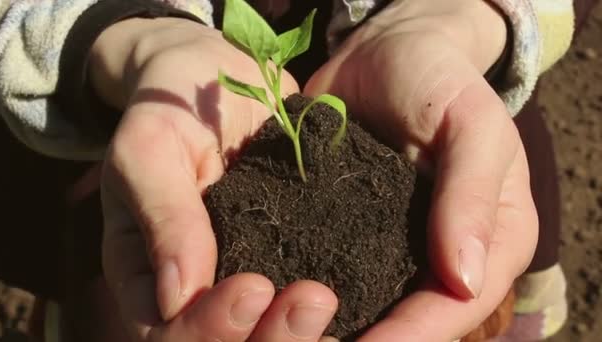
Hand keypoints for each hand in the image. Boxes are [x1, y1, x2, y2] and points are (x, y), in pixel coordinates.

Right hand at [93, 18, 337, 340]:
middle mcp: (197, 286)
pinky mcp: (288, 254)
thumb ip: (161, 212)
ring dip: (300, 332)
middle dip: (270, 338)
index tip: (254, 288)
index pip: (166, 331)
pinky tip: (359, 299)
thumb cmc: (174, 105)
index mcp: (146, 272)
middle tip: (313, 301)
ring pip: (268, 332)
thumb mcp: (151, 146)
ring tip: (327, 299)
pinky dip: (336, 313)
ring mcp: (244, 272)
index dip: (209, 328)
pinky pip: (302, 300)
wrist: (221, 77)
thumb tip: (177, 295)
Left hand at [305, 0, 537, 339]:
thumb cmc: (439, 78)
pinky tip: (275, 299)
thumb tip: (467, 280)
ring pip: (369, 303)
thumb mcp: (470, 125)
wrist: (385, 51)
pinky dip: (308, 287)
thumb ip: (471, 196)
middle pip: (411, 319)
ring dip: (331, 324)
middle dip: (369, 338)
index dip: (413, 335)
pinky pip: (331, 268)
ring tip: (286, 330)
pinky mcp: (347, 228)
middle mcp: (441, 254)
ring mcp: (391, 245)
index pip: (455, 306)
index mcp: (491, 240)